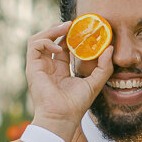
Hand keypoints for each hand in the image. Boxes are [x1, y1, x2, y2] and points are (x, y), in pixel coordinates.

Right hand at [25, 20, 114, 138]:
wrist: (62, 117)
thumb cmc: (76, 104)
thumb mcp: (95, 82)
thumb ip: (104, 66)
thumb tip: (110, 48)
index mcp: (60, 70)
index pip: (63, 46)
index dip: (71, 36)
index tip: (83, 29)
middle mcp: (48, 66)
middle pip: (50, 39)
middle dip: (60, 29)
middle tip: (74, 24)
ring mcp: (39, 66)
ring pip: (39, 39)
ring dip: (51, 30)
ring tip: (66, 28)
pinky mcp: (32, 67)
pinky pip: (34, 45)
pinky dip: (46, 41)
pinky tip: (59, 48)